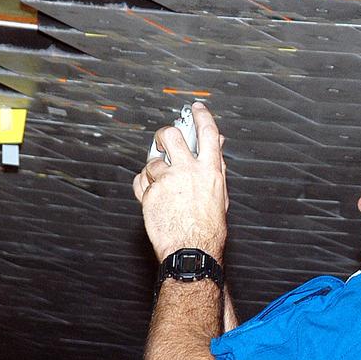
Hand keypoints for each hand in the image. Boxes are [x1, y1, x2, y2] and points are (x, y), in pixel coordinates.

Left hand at [133, 102, 228, 260]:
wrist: (191, 250)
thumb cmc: (208, 229)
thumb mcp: (220, 195)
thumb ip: (216, 167)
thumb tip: (217, 145)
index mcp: (210, 170)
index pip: (208, 132)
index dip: (201, 116)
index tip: (196, 109)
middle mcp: (188, 171)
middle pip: (171, 135)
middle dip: (164, 134)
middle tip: (162, 142)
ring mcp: (167, 181)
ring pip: (152, 162)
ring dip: (154, 172)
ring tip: (162, 188)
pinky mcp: (150, 194)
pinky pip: (140, 181)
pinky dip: (143, 186)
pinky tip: (152, 195)